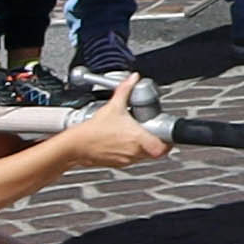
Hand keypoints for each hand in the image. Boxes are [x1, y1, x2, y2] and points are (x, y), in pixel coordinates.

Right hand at [56, 82, 172, 169]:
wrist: (74, 146)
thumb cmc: (92, 130)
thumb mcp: (113, 106)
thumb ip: (125, 90)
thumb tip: (132, 79)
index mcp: (137, 139)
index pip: (163, 148)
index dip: (168, 142)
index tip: (167, 134)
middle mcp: (134, 152)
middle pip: (155, 152)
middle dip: (157, 141)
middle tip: (153, 131)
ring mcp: (126, 159)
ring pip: (144, 156)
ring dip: (144, 147)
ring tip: (138, 134)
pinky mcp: (117, 164)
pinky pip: (131, 159)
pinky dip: (132, 151)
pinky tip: (124, 141)